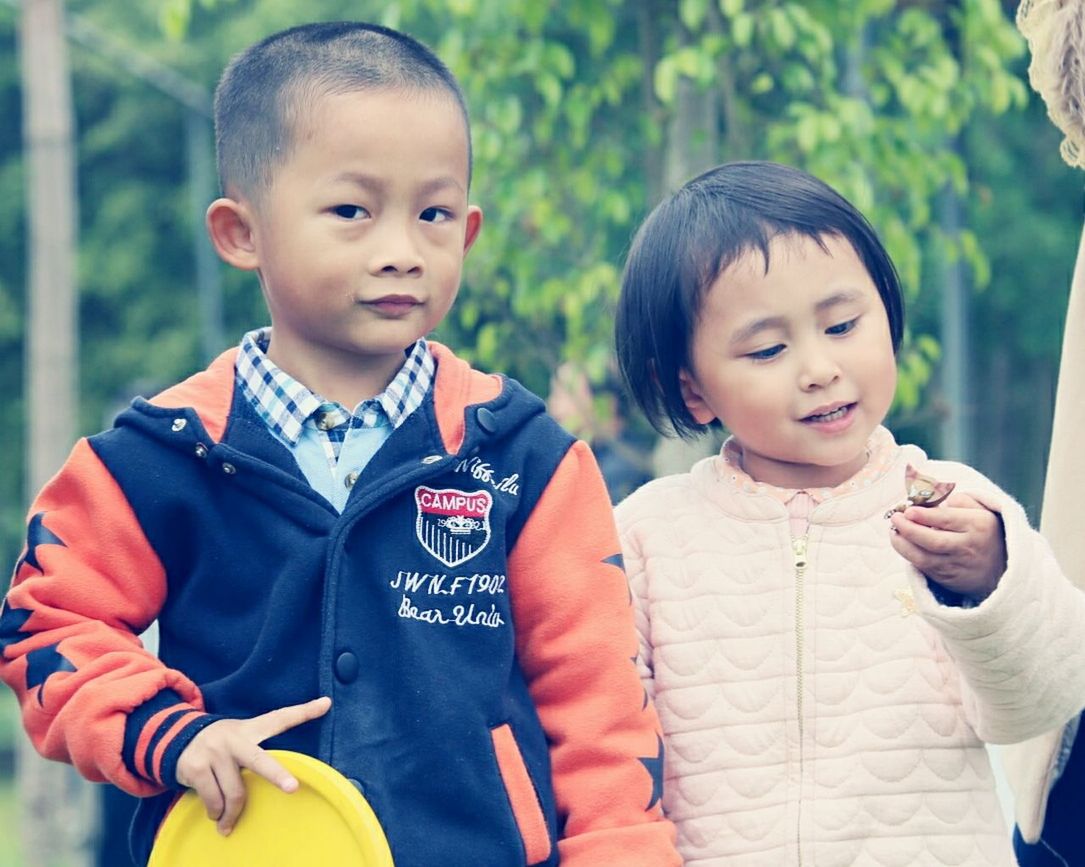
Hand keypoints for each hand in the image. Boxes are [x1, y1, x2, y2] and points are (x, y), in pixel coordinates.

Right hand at [175, 696, 331, 835]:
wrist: (175, 738)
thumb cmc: (221, 745)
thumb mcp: (241, 737)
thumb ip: (259, 749)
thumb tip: (284, 775)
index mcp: (250, 729)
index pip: (280, 718)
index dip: (304, 711)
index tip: (326, 703)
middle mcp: (234, 738)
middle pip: (260, 761)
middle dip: (277, 775)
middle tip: (292, 788)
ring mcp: (214, 753)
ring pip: (235, 792)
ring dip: (233, 813)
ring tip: (229, 822)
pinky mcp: (195, 768)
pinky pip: (213, 800)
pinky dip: (216, 813)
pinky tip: (216, 816)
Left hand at [888, 492, 1006, 601]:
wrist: (1000, 568)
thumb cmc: (983, 532)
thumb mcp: (981, 511)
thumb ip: (961, 501)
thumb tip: (936, 499)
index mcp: (978, 525)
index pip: (948, 520)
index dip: (925, 515)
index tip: (908, 510)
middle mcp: (968, 547)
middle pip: (934, 541)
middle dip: (910, 529)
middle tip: (895, 518)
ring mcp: (957, 565)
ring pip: (925, 558)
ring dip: (903, 544)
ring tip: (894, 531)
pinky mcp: (947, 578)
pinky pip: (923, 567)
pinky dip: (908, 555)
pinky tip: (901, 542)